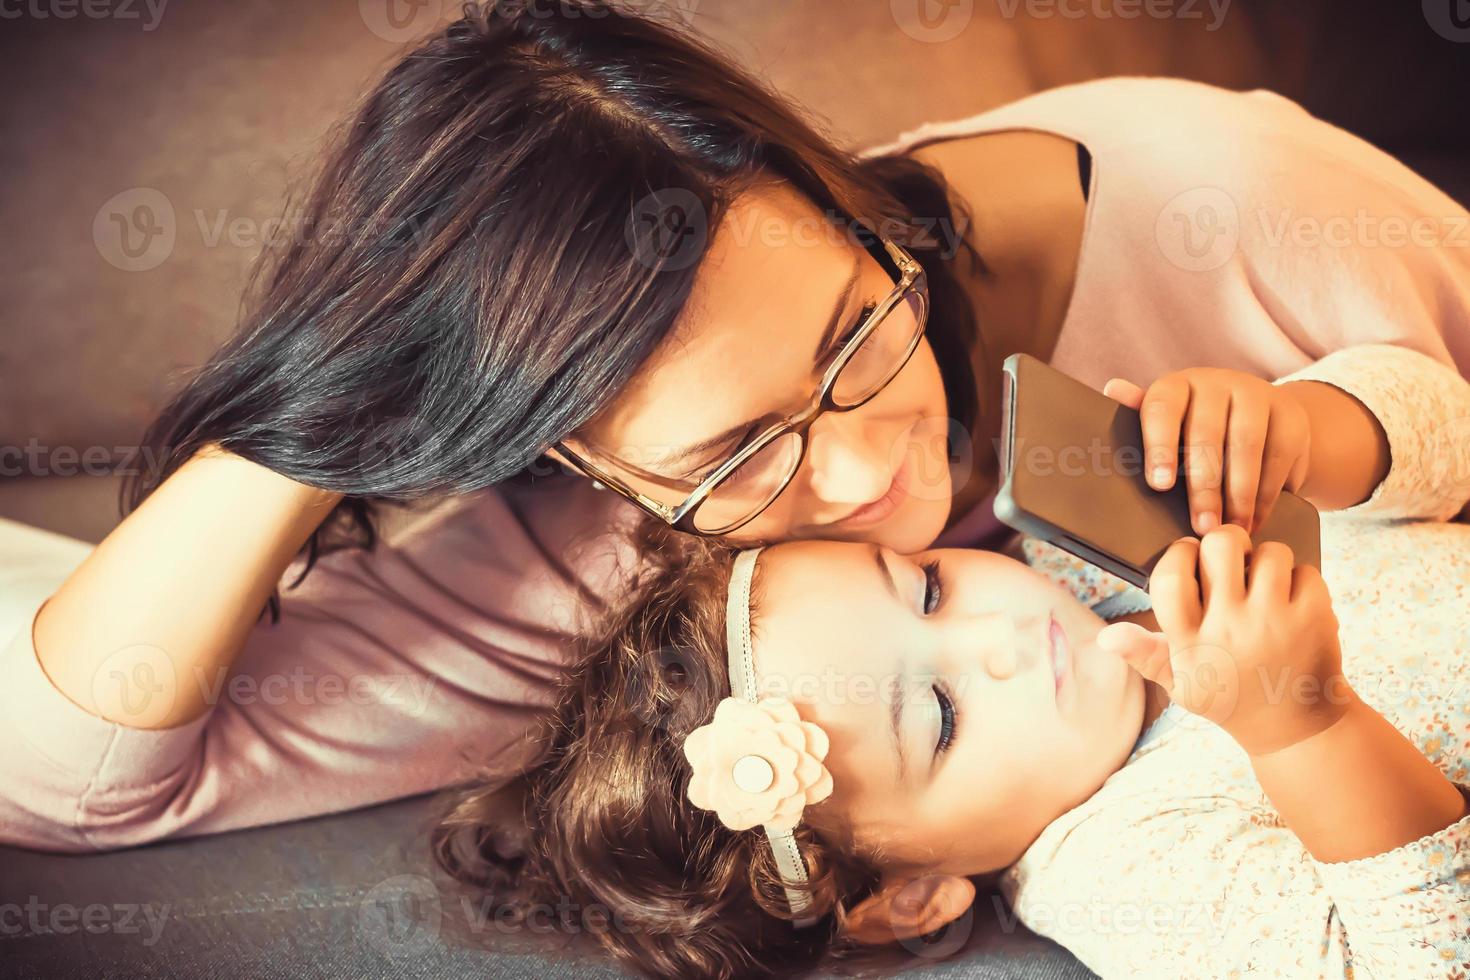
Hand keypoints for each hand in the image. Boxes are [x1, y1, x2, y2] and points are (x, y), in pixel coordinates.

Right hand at [1097, 524, 1353, 756]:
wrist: (1296, 729)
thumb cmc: (1229, 698)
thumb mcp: (1180, 685)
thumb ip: (1144, 654)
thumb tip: (1105, 636)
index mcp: (1191, 643)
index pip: (1171, 577)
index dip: (1178, 554)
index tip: (1188, 556)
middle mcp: (1230, 629)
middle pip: (1220, 546)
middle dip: (1223, 541)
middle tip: (1228, 558)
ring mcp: (1275, 621)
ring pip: (1269, 552)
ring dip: (1265, 560)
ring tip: (1262, 583)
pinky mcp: (1314, 618)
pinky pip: (1304, 570)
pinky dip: (1299, 579)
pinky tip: (1291, 602)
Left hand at [1103, 368, 1311, 535]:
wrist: (1260, 420)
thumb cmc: (1195, 433)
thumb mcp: (1168, 428)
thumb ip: (1141, 418)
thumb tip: (1112, 389)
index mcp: (1177, 386)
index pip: (1162, 409)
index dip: (1159, 446)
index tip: (1159, 485)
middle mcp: (1217, 383)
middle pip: (1206, 434)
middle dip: (1203, 487)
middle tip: (1202, 526)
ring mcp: (1257, 395)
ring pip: (1246, 447)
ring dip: (1238, 496)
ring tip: (1230, 530)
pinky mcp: (1290, 415)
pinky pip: (1278, 458)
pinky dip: (1267, 495)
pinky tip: (1255, 520)